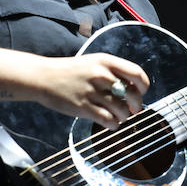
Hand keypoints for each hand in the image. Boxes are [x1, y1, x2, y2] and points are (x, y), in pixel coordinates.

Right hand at [32, 53, 149, 128]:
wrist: (42, 77)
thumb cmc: (70, 71)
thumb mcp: (93, 63)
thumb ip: (112, 72)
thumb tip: (134, 89)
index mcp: (105, 61)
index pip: (136, 73)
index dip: (144, 86)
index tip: (141, 92)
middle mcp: (101, 75)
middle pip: (132, 94)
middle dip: (137, 105)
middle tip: (133, 110)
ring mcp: (92, 92)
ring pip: (122, 110)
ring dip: (124, 116)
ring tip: (118, 116)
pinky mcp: (83, 107)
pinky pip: (108, 120)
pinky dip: (114, 125)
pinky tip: (110, 123)